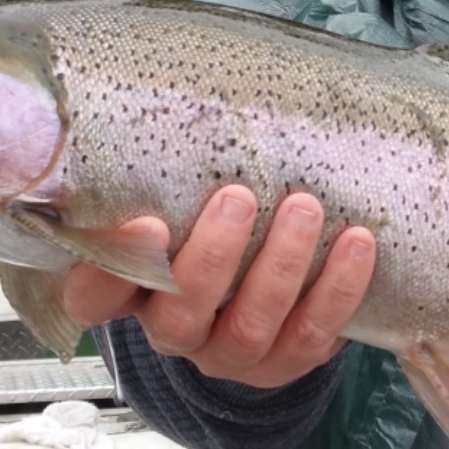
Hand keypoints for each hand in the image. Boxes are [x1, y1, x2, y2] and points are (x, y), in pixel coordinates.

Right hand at [63, 186, 377, 388]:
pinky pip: (311, 334)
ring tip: (305, 209)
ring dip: (280, 265)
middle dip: (212, 257)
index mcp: (132, 292)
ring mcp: (230, 352)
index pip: (92, 298)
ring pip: (249, 326)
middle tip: (238, 198)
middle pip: (178, 315)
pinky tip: (356, 244)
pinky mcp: (285, 361)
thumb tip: (186, 87)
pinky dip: (336, 289)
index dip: (111, 268)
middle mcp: (175, 329)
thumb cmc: (212, 225)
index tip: (147, 221)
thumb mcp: (178, 201)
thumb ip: (167, 174)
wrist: (267, 288)